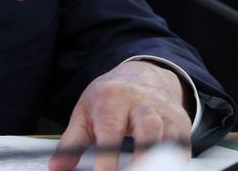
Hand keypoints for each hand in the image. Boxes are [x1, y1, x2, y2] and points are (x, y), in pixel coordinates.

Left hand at [49, 61, 191, 170]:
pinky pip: (182, 147)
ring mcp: (164, 113)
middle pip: (148, 128)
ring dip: (160, 161)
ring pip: (170, 137)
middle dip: (143, 156)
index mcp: (112, 99)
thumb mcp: (85, 111)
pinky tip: (161, 168)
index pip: (111, 129)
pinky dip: (174, 162)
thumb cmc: (109, 97)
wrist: (142, 75)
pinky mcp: (180, 123)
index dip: (108, 156)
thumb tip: (55, 167)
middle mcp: (141, 104)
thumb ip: (71, 142)